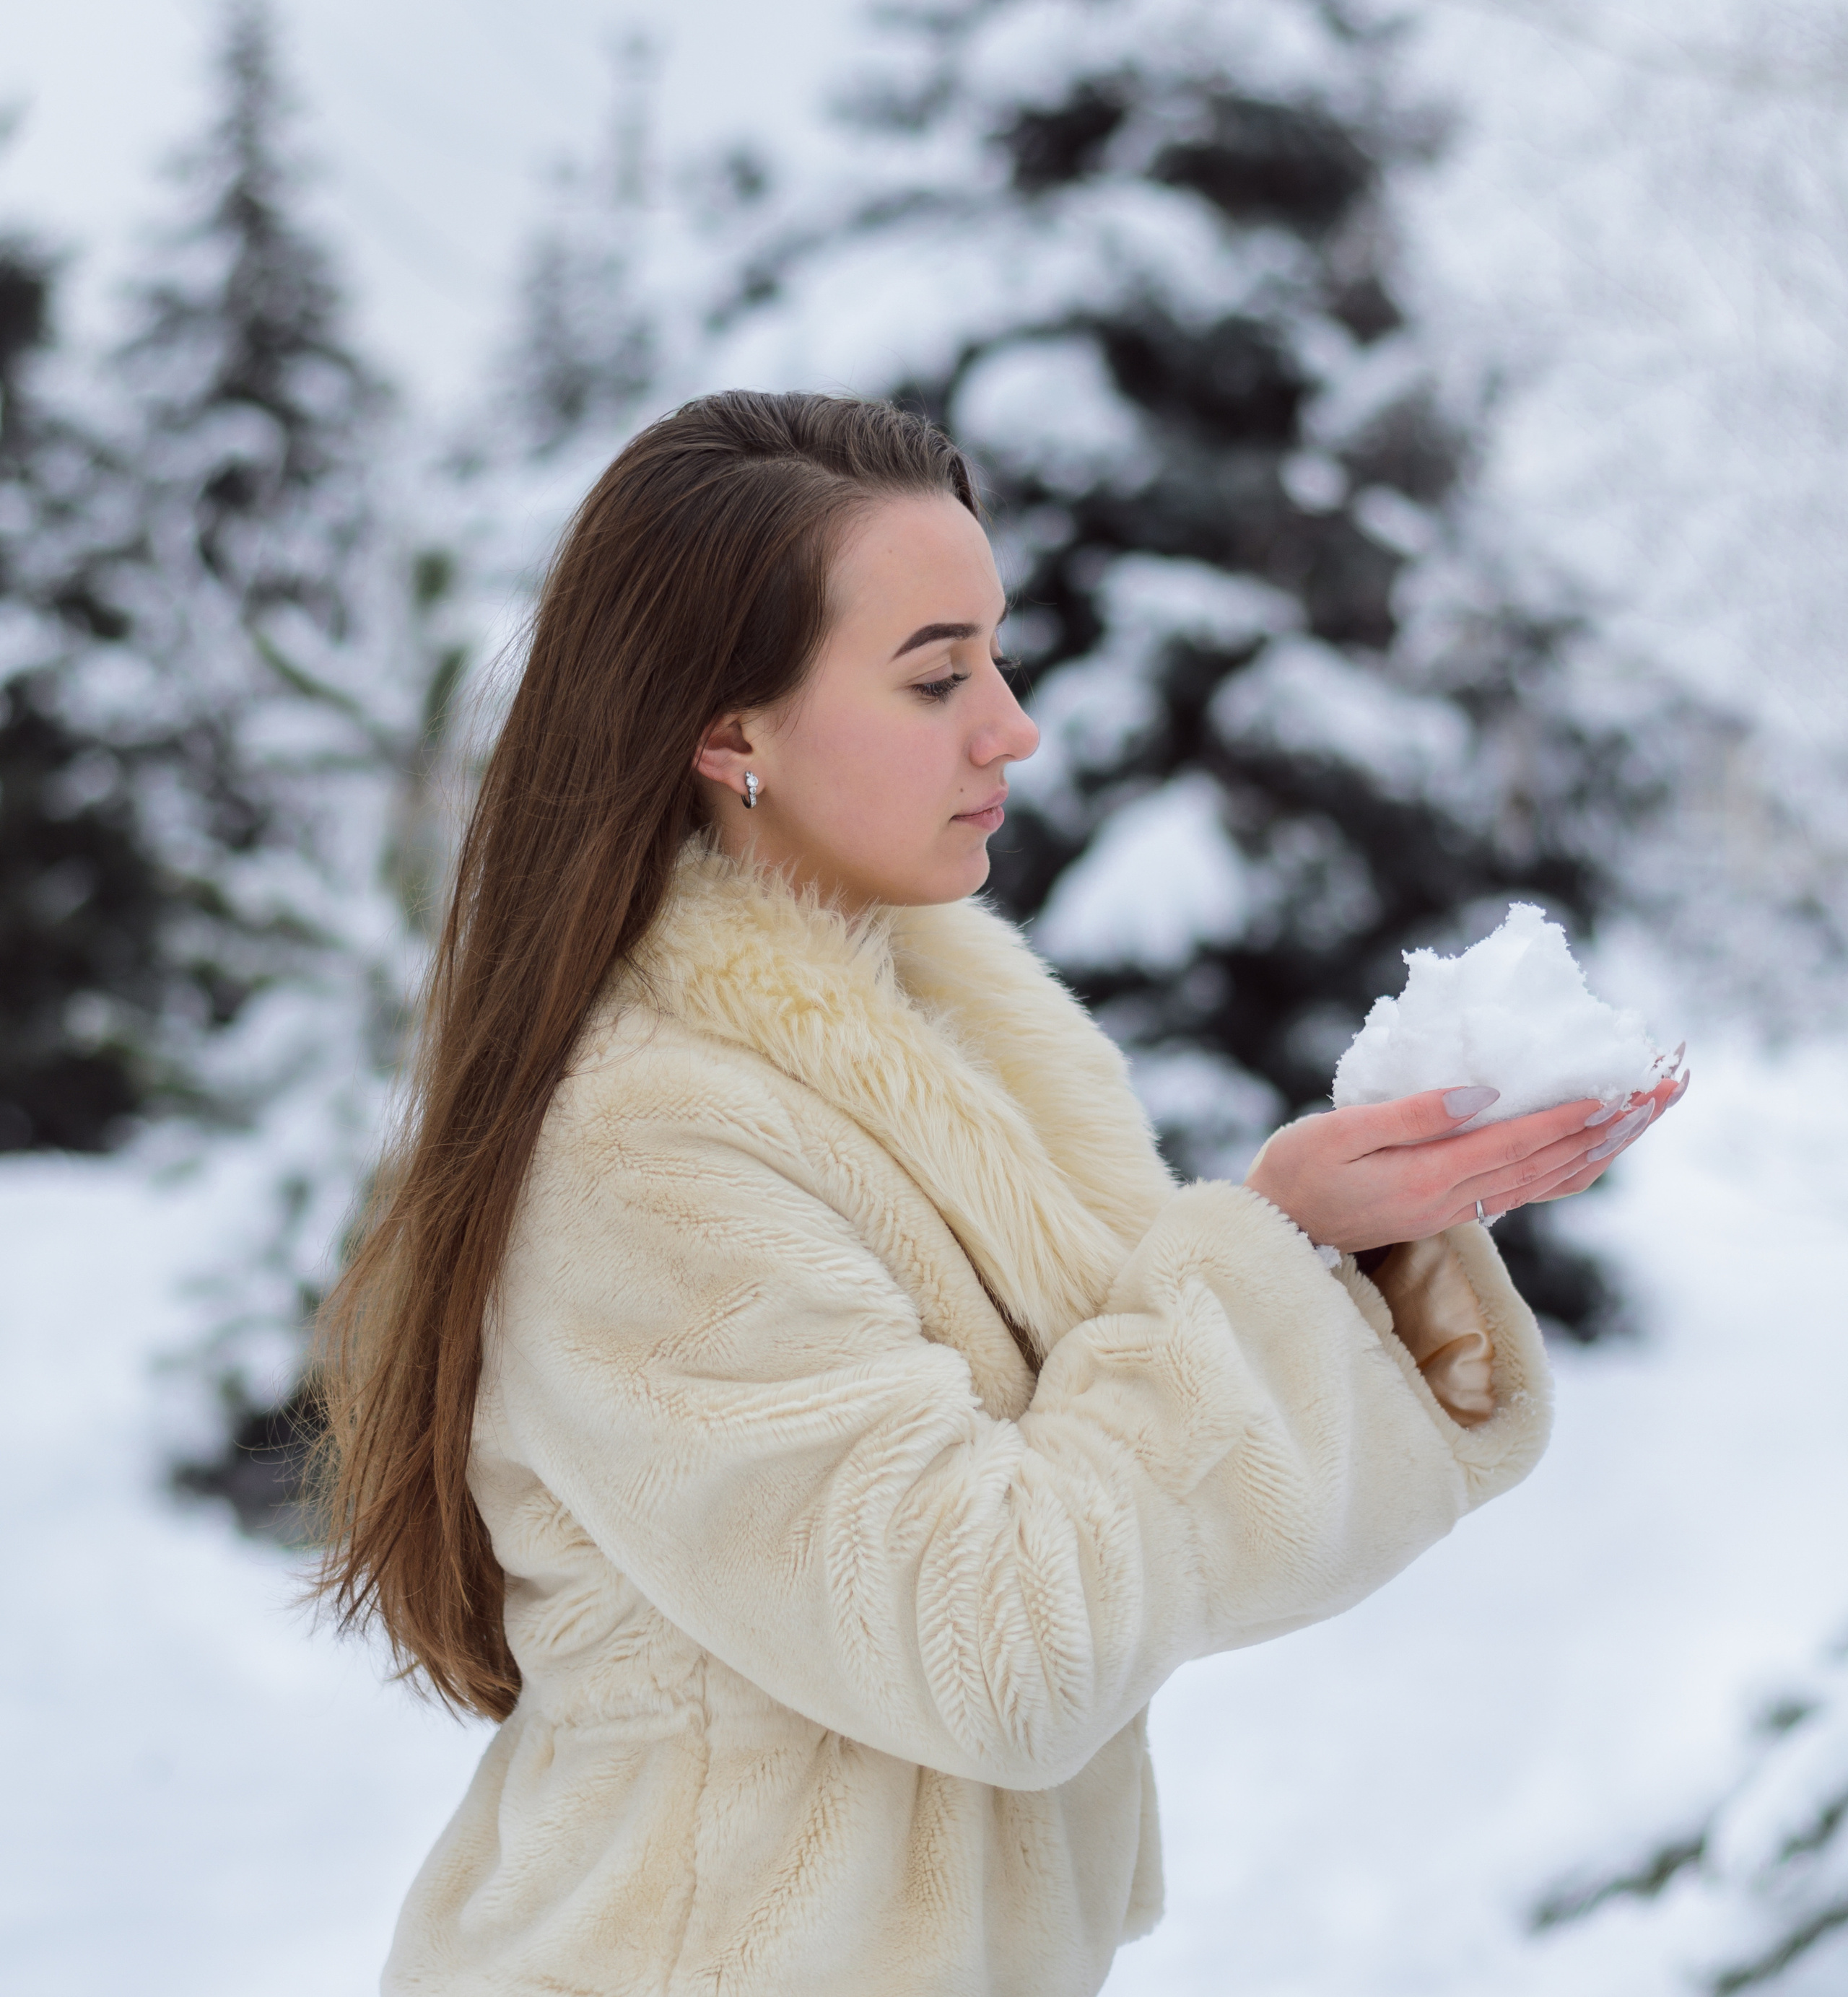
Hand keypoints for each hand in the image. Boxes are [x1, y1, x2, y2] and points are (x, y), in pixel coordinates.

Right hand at [1244, 1065, 1687, 1254]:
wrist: (1273, 1229)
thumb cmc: (1295, 1170)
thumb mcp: (1338, 1132)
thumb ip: (1409, 1114)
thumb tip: (1481, 1094)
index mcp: (1427, 1178)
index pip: (1516, 1144)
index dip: (1569, 1116)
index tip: (1617, 1088)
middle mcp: (1451, 1201)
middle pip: (1548, 1166)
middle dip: (1606, 1130)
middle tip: (1658, 1093)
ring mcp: (1453, 1210)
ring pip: (1545, 1184)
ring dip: (1597, 1150)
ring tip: (1641, 1118)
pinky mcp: (1448, 1210)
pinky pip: (1524, 1191)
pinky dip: (1565, 1168)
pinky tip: (1586, 1148)